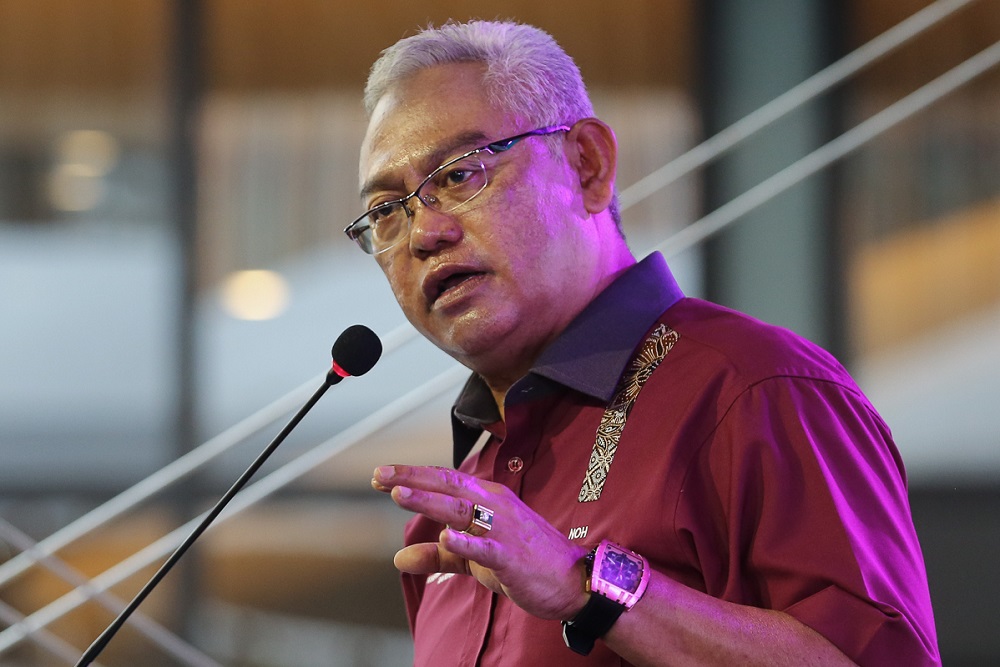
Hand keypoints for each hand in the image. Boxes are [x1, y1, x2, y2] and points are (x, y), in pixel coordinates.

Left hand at [372, 464, 589, 620]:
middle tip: (379, 474)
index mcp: (487, 499)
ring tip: (399, 495)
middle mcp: (494, 506)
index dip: (412, 476)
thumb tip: (398, 558)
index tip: (380, 475)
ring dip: (429, 502)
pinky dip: (466, 542)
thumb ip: (439, 555)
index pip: (444, 481)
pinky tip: (446, 537)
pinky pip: (486, 548)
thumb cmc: (523, 562)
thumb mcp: (476, 557)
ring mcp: (503, 530)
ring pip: (461, 510)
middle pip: (448, 486)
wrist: (572, 581)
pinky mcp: (511, 557)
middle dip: (411, 479)